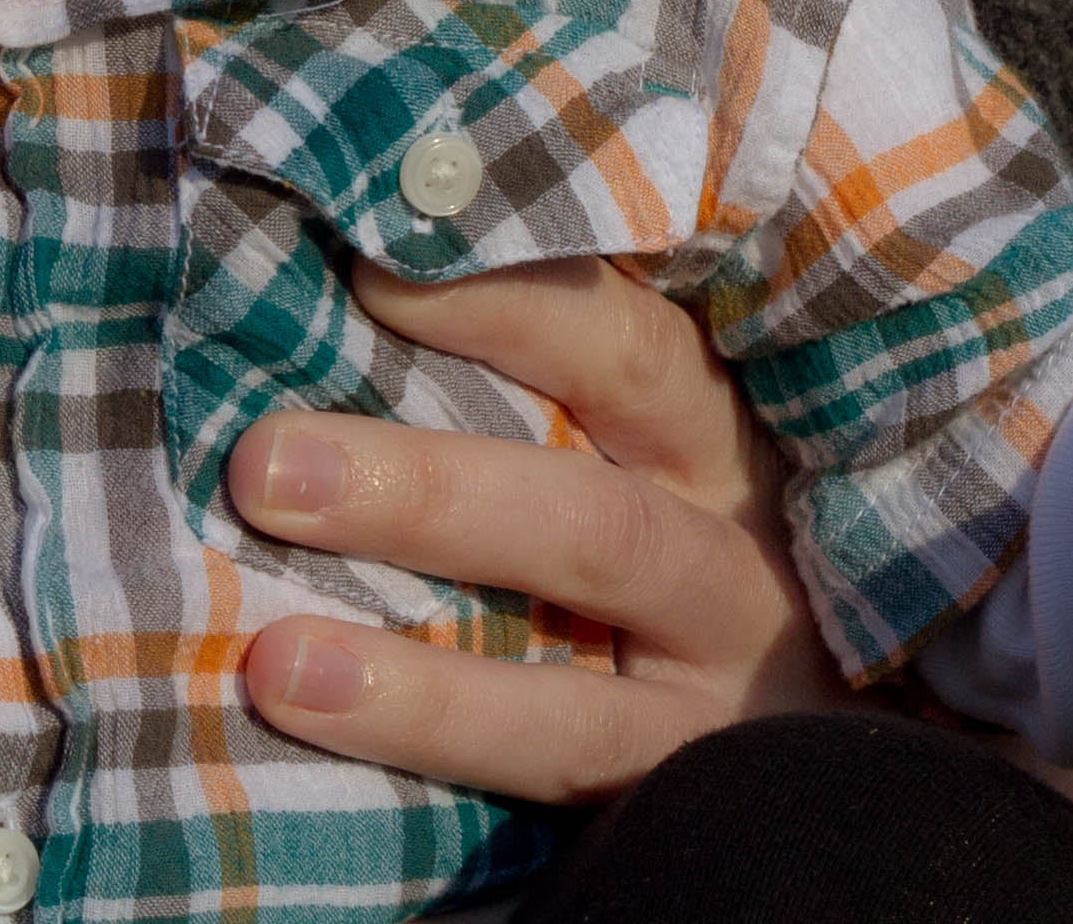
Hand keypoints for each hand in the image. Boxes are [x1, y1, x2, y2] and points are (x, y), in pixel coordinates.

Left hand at [220, 253, 863, 798]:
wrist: (806, 709)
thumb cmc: (688, 532)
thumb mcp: (655, 442)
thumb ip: (543, 386)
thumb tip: (350, 282)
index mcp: (716, 447)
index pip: (630, 351)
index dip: (505, 306)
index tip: (369, 269)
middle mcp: (730, 573)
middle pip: (596, 531)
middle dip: (428, 498)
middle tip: (265, 466)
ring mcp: (713, 713)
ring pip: (578, 709)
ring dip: (422, 688)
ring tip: (279, 664)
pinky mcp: (674, 804)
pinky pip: (559, 798)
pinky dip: (444, 772)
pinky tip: (334, 745)